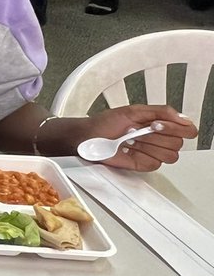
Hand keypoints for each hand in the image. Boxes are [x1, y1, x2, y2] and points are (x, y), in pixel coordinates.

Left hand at [79, 105, 194, 171]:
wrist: (88, 137)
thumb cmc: (106, 122)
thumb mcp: (133, 110)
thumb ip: (160, 111)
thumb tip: (182, 117)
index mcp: (160, 123)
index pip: (187, 130)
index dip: (178, 128)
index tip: (158, 124)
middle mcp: (159, 139)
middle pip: (178, 143)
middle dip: (157, 136)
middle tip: (138, 130)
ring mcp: (152, 152)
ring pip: (170, 155)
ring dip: (150, 146)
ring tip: (133, 139)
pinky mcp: (143, 164)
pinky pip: (155, 164)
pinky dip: (141, 156)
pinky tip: (129, 150)